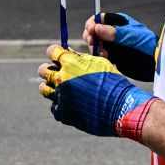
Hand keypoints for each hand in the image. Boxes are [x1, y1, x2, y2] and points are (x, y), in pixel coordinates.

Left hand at [38, 45, 153, 137]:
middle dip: (50, 69)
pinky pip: (54, 105)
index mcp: (71, 64)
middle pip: (43, 70)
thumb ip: (82, 58)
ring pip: (44, 88)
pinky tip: (71, 102)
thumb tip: (69, 53)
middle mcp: (61, 79)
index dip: (55, 52)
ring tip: (60, 88)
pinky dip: (61, 103)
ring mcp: (60, 97)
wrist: (121, 108)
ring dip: (50, 86)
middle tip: (58, 72)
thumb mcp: (101, 63)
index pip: (52, 51)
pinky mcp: (62, 113)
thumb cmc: (115, 83)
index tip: (59, 55)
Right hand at [82, 12, 156, 81]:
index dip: (93, 23)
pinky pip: (100, 54)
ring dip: (95, 47)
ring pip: (96, 43)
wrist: (156, 62)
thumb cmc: (149, 45)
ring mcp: (113, 44)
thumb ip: (116, 33)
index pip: (101, 18)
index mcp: (120, 22)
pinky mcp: (113, 56)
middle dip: (91, 36)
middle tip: (92, 42)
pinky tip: (106, 57)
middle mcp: (114, 32)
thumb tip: (97, 28)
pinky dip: (100, 55)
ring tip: (103, 52)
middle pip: (94, 31)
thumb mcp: (133, 37)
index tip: (90, 30)